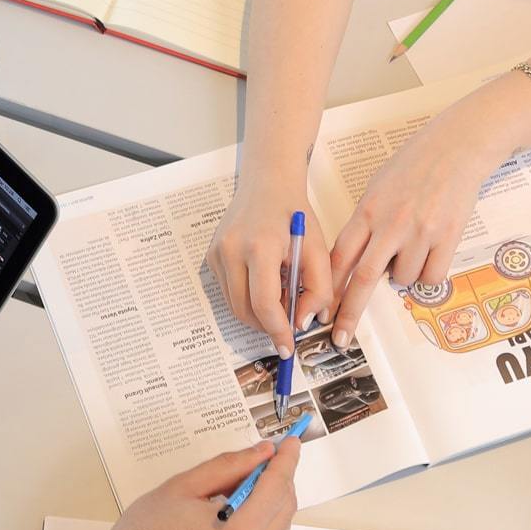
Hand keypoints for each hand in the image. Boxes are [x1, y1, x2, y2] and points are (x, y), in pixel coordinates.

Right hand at [85, 438, 301, 529]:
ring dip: (271, 506)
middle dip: (281, 480)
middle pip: (285, 511)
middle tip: (265, 460)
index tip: (291, 442)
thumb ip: (227, 467)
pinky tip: (235, 518)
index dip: (286, 460)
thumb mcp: (181, 488)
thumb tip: (260, 453)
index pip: (277, 488)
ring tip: (243, 488)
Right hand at [210, 171, 322, 353]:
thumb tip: (304, 321)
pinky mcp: (211, 256)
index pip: (263, 303)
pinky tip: (264, 281)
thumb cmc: (293, 214)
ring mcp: (217, 253)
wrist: (268, 184)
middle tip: (288, 323)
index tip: (288, 346)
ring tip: (280, 293)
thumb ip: (319, 289)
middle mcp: (231, 250)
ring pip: (234, 305)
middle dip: (267, 325)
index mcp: (260, 246)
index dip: (277, 330)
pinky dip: (247, 297)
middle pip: (244, 311)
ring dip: (257, 312)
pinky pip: (228, 291)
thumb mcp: (318, 249)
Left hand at [323, 101, 507, 342]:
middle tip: (340, 338)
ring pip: (402, 280)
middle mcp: (390, 225)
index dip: (325, 290)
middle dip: (348, 314)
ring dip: (401, 277)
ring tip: (411, 249)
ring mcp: (419, 232)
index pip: (338, 259)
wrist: (457, 148)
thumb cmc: (415, 165)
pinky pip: (431, 277)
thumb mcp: (377, 188)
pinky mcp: (447, 238)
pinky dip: (428, 275)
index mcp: (367, 211)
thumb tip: (351, 262)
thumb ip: (365, 224)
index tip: (318, 312)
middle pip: (361, 280)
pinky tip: (430, 253)